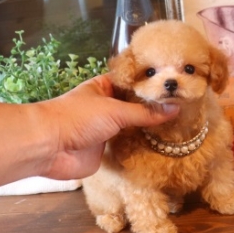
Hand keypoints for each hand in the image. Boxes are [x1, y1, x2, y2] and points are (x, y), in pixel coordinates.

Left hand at [38, 74, 178, 178]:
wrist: (49, 147)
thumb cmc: (77, 118)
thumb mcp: (114, 110)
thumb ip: (145, 112)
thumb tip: (174, 108)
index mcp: (104, 88)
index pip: (132, 82)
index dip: (151, 84)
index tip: (174, 85)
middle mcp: (106, 107)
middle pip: (135, 106)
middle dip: (154, 108)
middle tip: (183, 108)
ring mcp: (106, 129)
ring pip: (132, 127)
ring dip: (149, 129)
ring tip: (180, 126)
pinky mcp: (106, 150)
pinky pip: (128, 147)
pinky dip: (142, 147)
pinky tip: (163, 146)